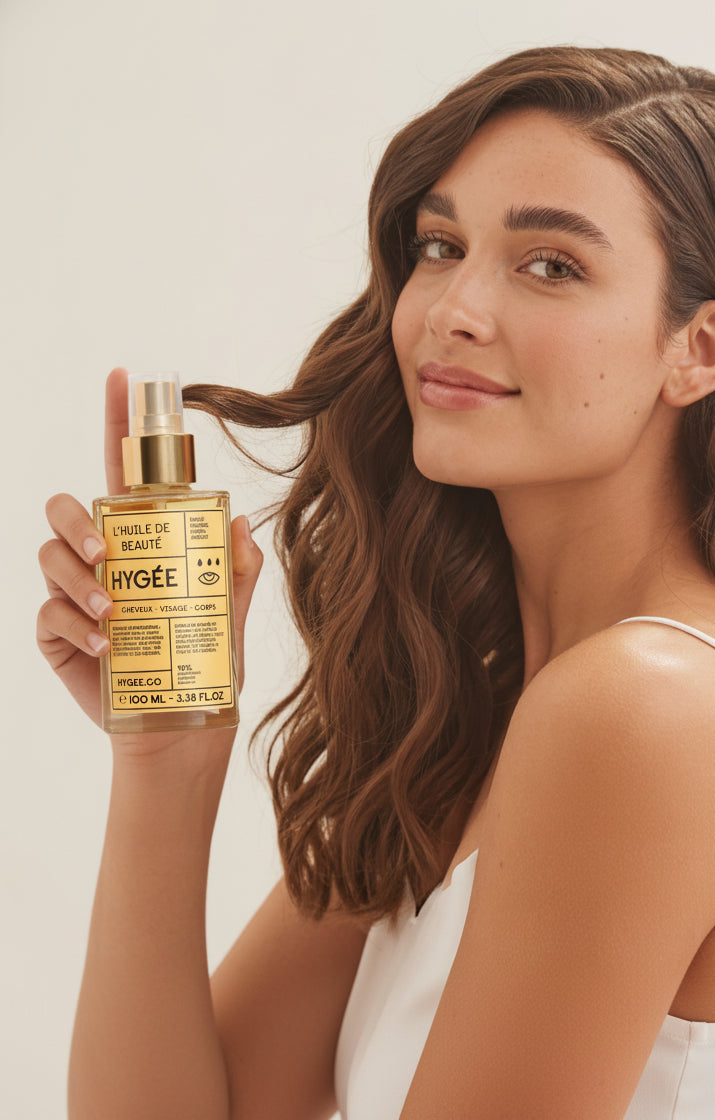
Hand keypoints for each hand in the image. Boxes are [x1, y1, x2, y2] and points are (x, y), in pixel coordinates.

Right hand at [36, 368, 263, 746]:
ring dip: (80, 580)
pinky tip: (106, 645)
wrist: (178, 729)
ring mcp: (75, 592)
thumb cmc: (205, 664)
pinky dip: (75, 625)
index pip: (124, 471)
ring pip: (50, 557)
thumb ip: (235, 571)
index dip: (120, 422)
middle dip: (77, 521)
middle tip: (107, 551)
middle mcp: (102, 556)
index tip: (124, 378)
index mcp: (143, 538)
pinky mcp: (57, 632)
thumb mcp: (229, 614)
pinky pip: (48, 612)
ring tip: (115, 613)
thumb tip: (238, 521)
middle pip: (64, 507)